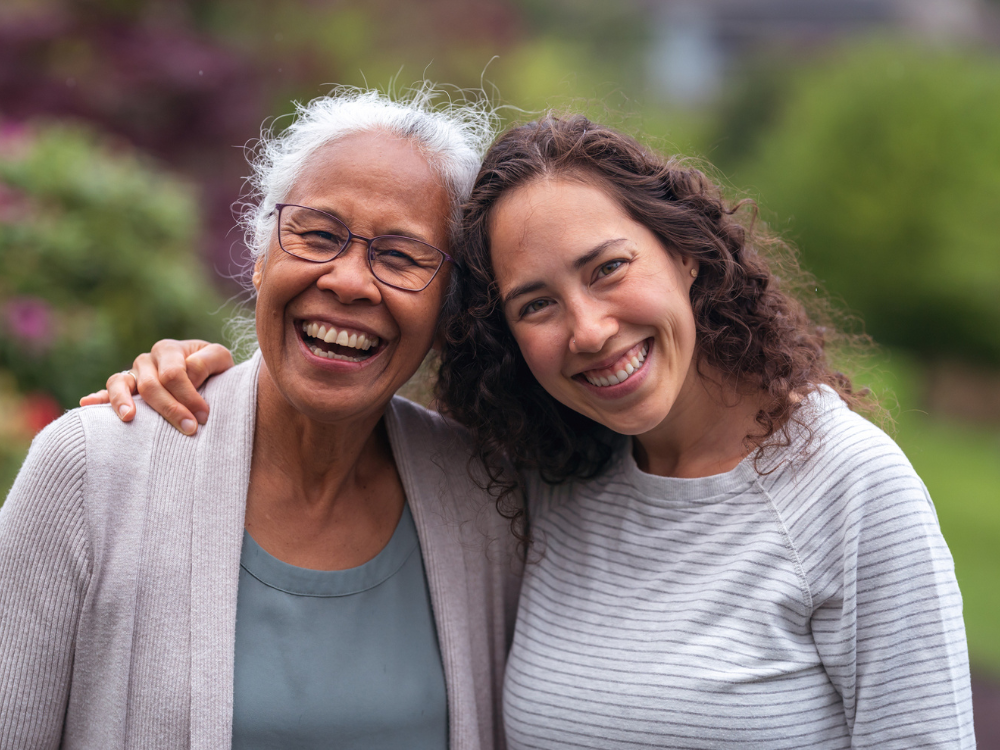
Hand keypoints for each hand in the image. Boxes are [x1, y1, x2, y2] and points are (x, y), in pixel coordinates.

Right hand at [79, 339, 233, 434]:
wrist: (205, 375)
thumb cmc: (213, 370)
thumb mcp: (220, 360)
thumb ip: (208, 361)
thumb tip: (189, 374)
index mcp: (169, 350)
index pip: (174, 374)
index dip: (189, 396)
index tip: (204, 416)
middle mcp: (147, 360)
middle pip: (151, 385)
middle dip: (170, 409)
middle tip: (189, 428)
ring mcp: (132, 374)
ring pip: (120, 384)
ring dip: (122, 401)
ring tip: (129, 417)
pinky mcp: (123, 389)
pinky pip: (106, 391)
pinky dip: (97, 397)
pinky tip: (87, 403)